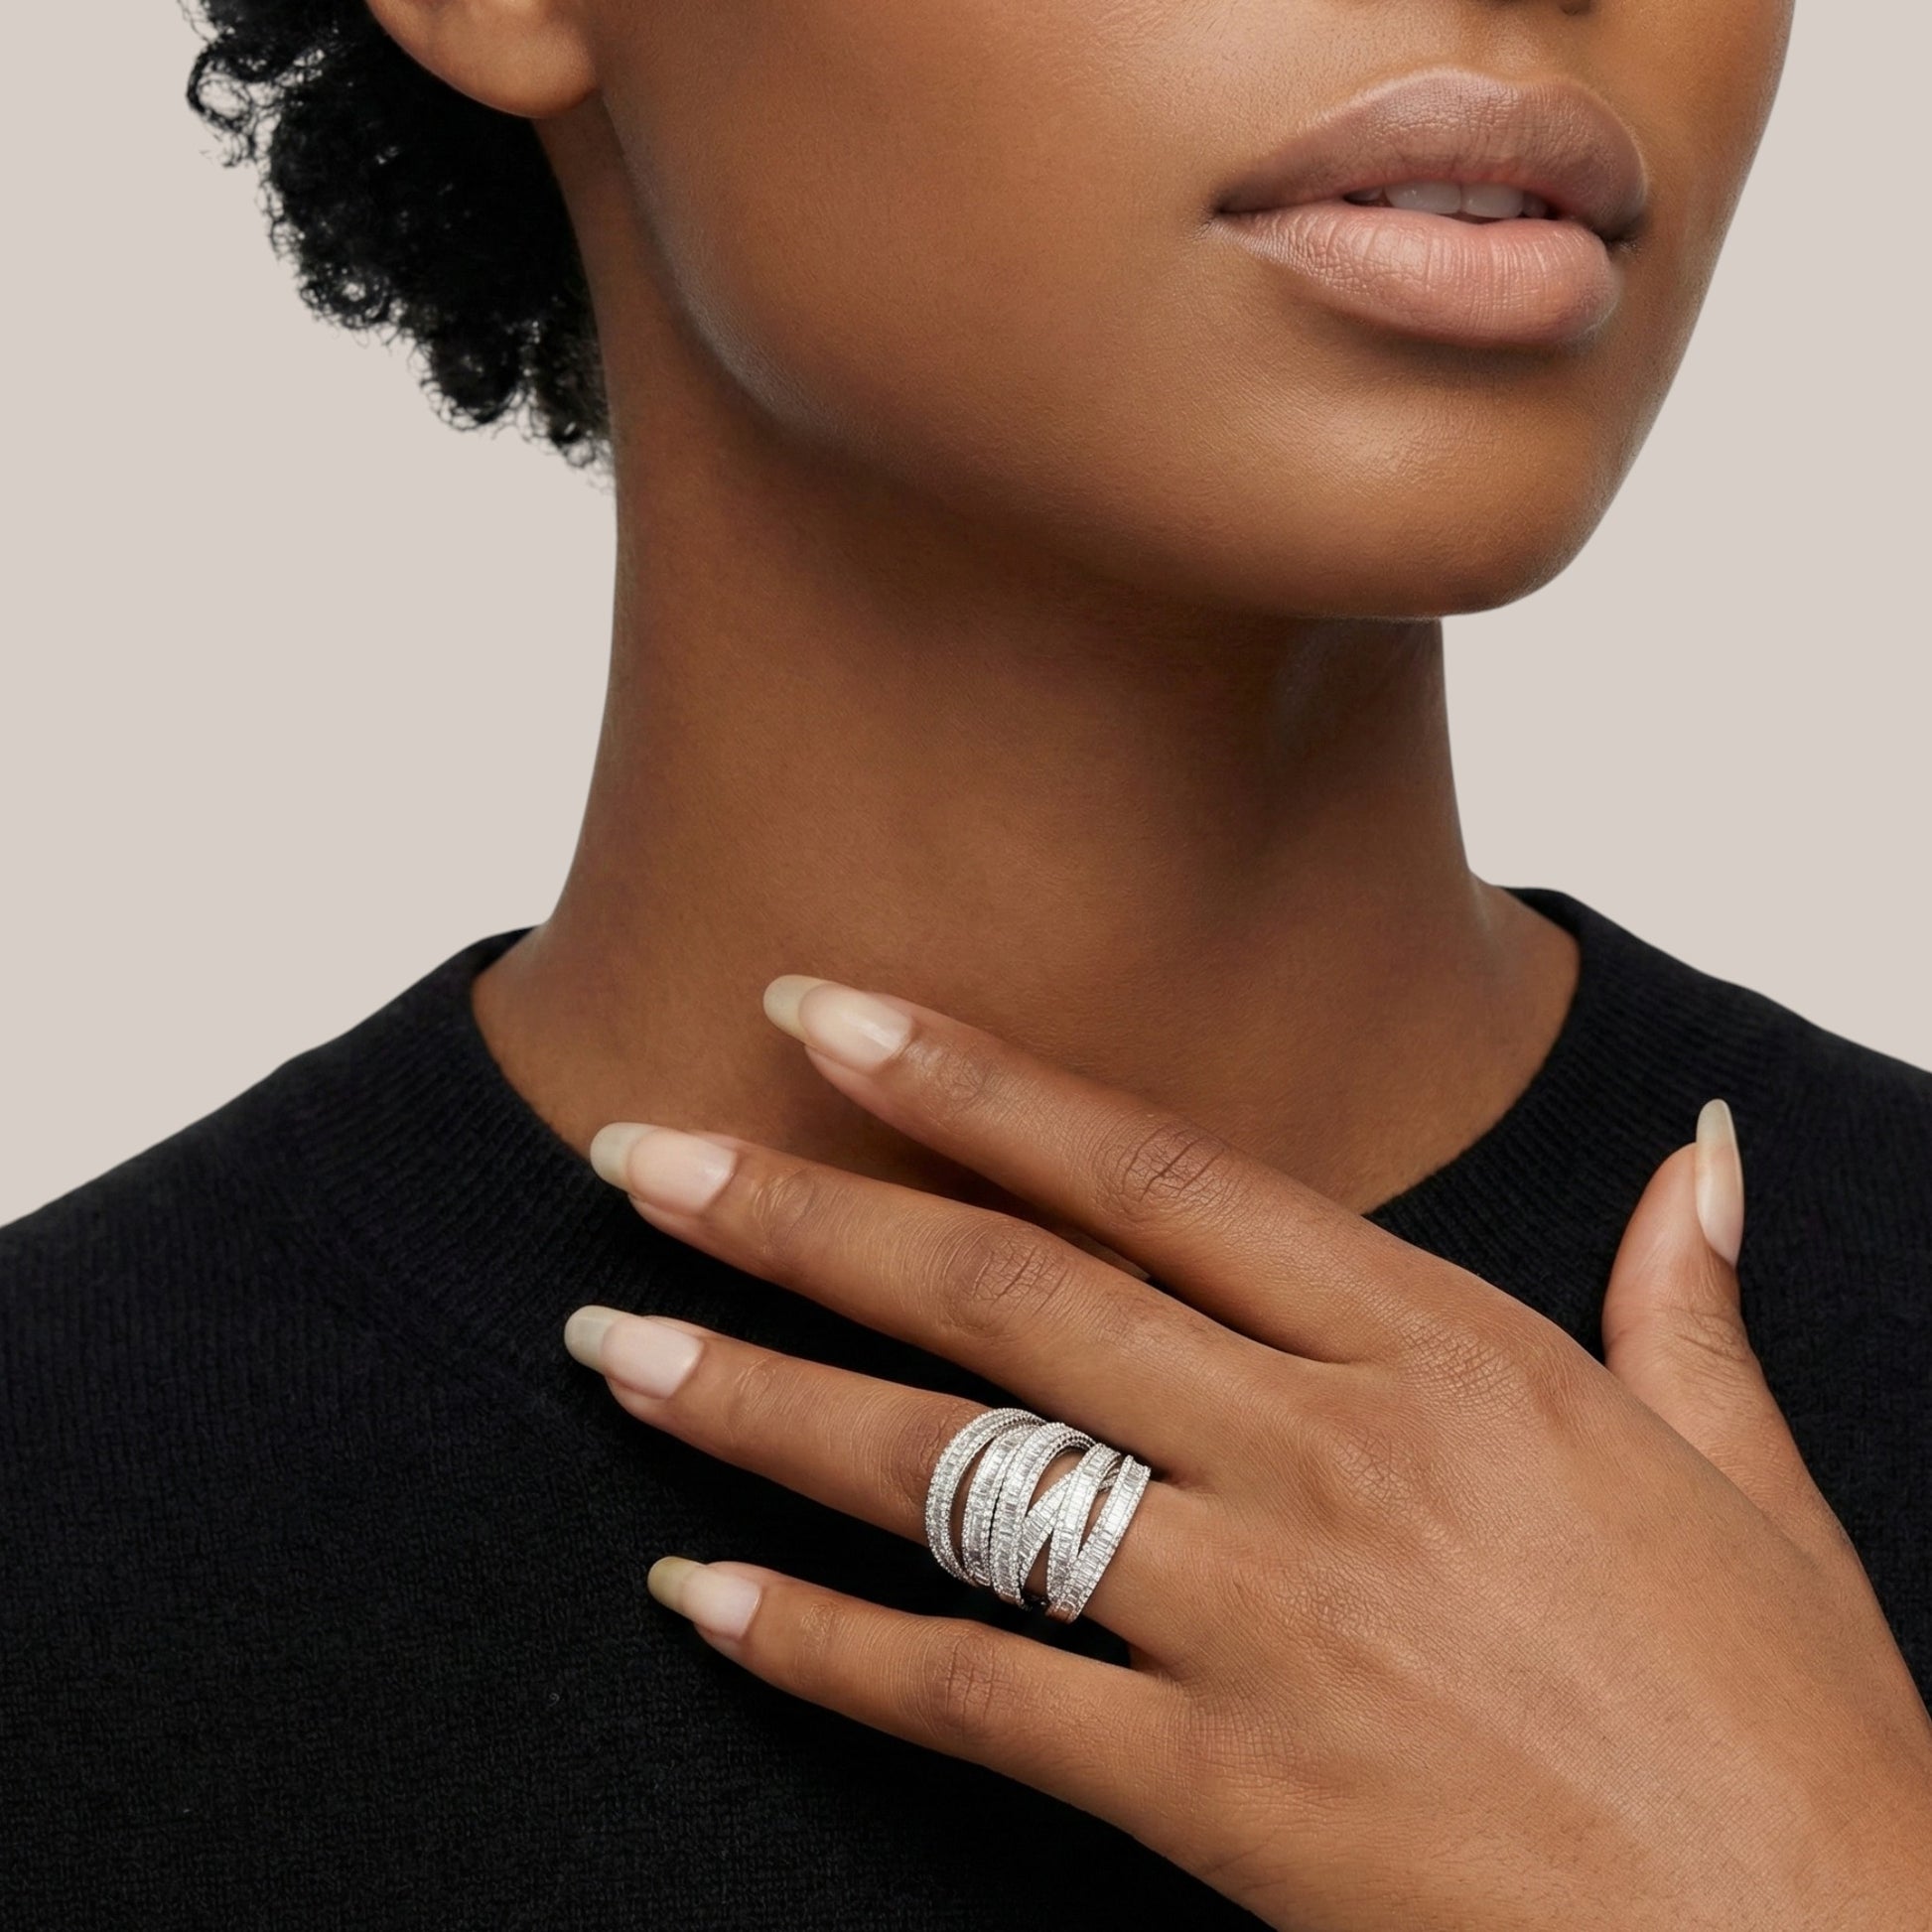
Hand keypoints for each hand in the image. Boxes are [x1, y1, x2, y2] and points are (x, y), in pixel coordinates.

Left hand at [563, 977, 1931, 1930]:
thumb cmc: (1789, 1725)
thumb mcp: (1750, 1480)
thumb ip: (1682, 1302)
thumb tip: (1699, 1158)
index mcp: (1443, 1352)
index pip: (1148, 1172)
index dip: (967, 1081)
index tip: (824, 1009)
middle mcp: (1324, 1456)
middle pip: (1006, 1295)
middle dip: (802, 1213)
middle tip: (638, 1155)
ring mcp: (1261, 1623)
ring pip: (958, 1474)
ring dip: (763, 1403)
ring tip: (617, 1344)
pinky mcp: (1223, 1796)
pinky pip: (977, 1699)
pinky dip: (824, 1649)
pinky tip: (702, 1599)